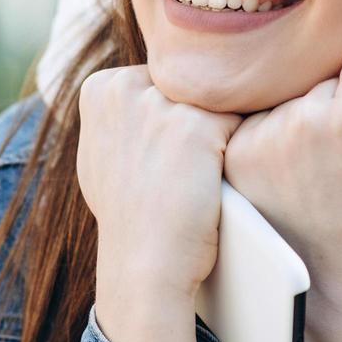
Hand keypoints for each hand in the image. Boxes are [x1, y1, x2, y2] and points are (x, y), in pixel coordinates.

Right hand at [77, 65, 242, 300]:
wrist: (145, 263)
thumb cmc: (128, 216)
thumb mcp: (101, 153)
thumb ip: (118, 113)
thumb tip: (133, 86)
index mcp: (100, 88)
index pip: (161, 78)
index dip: (172, 116)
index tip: (162, 156)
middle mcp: (125, 87)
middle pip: (189, 82)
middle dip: (197, 114)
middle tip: (186, 165)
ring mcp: (161, 105)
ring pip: (217, 97)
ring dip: (223, 128)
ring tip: (207, 171)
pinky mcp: (198, 127)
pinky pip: (241, 118)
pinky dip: (241, 145)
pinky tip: (226, 173)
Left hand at [224, 22, 341, 314]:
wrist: (325, 269)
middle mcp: (305, 119)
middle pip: (316, 74)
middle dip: (325, 99)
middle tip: (330, 153)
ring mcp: (263, 134)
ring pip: (282, 92)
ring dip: (291, 112)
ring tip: (304, 164)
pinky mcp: (233, 150)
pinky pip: (252, 115)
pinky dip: (263, 131)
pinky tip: (278, 168)